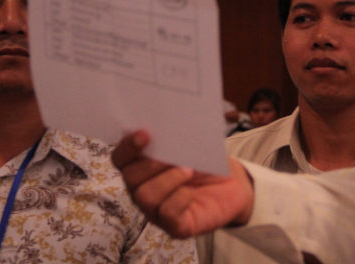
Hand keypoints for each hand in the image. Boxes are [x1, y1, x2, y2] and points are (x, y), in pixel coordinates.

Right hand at [111, 130, 254, 237]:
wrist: (234, 185)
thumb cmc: (206, 162)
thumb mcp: (190, 146)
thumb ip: (174, 139)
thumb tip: (167, 128)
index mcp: (141, 167)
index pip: (120, 158)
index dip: (127, 146)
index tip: (145, 133)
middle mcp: (142, 190)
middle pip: (130, 178)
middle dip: (149, 164)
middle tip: (172, 155)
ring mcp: (156, 211)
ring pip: (145, 196)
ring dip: (167, 180)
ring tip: (187, 170)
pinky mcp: (175, 227)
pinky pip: (167, 214)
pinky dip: (179, 198)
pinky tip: (192, 192)